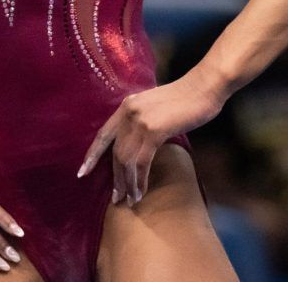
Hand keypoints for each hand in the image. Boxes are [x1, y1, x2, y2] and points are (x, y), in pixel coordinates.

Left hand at [77, 73, 224, 206]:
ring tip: (130, 200)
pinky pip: (141, 162)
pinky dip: (140, 180)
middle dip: (115, 178)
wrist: (205, 87)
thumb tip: (136, 144)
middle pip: (115, 152)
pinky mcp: (154, 130)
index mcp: (127, 105)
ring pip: (126, 160)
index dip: (92, 155)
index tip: (82, 173)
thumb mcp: (156, 106)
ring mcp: (140, 120)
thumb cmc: (187, 99)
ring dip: (128, 184)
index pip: (103, 134)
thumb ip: (142, 120)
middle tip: (117, 198)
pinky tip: (142, 191)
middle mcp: (129, 112)